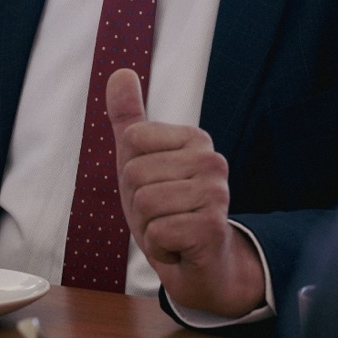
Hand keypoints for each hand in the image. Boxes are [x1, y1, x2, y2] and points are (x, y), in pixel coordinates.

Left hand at [105, 68, 265, 316]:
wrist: (200, 266)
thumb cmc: (169, 211)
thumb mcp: (140, 162)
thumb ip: (129, 118)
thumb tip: (120, 72)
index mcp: (195, 139)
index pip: (131, 140)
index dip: (130, 172)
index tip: (154, 187)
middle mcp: (212, 160)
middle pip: (134, 174)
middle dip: (137, 205)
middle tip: (163, 215)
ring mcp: (216, 194)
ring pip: (143, 203)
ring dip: (148, 228)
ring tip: (171, 230)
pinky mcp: (212, 228)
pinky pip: (156, 233)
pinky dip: (159, 247)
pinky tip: (179, 247)